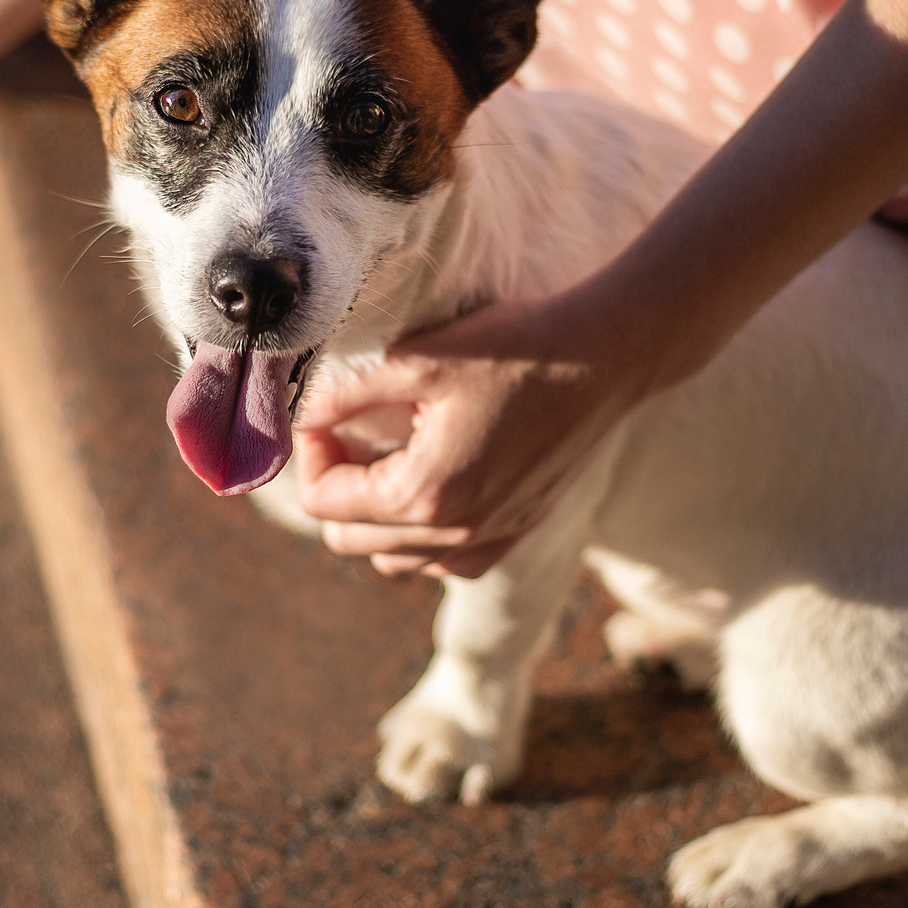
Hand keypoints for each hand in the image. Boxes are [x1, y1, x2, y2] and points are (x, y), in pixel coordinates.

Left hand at [292, 290, 660, 578]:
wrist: (606, 356)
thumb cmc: (514, 348)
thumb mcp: (416, 359)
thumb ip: (345, 395)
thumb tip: (302, 417)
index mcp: (424, 494)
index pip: (323, 502)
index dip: (311, 452)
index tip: (324, 412)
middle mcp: (456, 534)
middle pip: (348, 539)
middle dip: (336, 485)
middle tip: (348, 430)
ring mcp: (491, 541)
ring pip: (394, 558)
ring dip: (376, 515)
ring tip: (388, 454)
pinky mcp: (517, 532)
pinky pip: (444, 560)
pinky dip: (423, 532)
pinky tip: (435, 479)